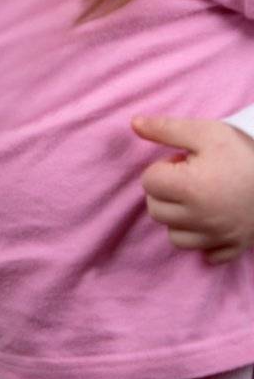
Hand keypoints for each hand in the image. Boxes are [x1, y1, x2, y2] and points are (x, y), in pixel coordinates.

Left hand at [134, 116, 253, 264]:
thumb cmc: (246, 153)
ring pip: (174, 236)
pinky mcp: (234, 247)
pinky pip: (206, 254)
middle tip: (191, 178)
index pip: (149, 181)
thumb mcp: (207, 132)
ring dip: (179, 219)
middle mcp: (200, 218)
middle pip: (156, 210)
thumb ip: (166, 129)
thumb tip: (134, 124)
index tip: (184, 162)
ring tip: (199, 199)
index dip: (163, 168)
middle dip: (166, 193)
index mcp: (190, 189)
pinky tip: (214, 222)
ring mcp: (217, 236)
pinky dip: (204, 241)